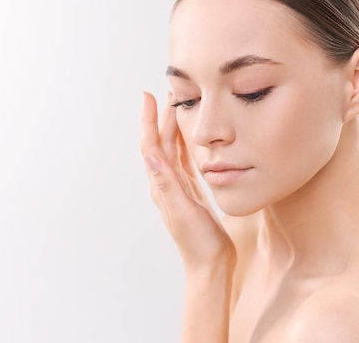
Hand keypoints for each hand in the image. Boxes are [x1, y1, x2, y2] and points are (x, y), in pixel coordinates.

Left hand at [140, 92, 235, 271]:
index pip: (151, 147)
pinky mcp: (192, 193)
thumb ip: (167, 183)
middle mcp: (166, 185)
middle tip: (171, 93)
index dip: (149, 121)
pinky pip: (185, 163)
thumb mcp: (183, 211)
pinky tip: (191, 138)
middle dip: (163, 118)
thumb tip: (150, 154)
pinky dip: (186, 146)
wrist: (210, 266)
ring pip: (173, 151)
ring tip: (180, 108)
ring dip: (174, 129)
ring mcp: (179, 189)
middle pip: (162, 144)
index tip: (148, 97)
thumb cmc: (198, 242)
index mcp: (162, 186)